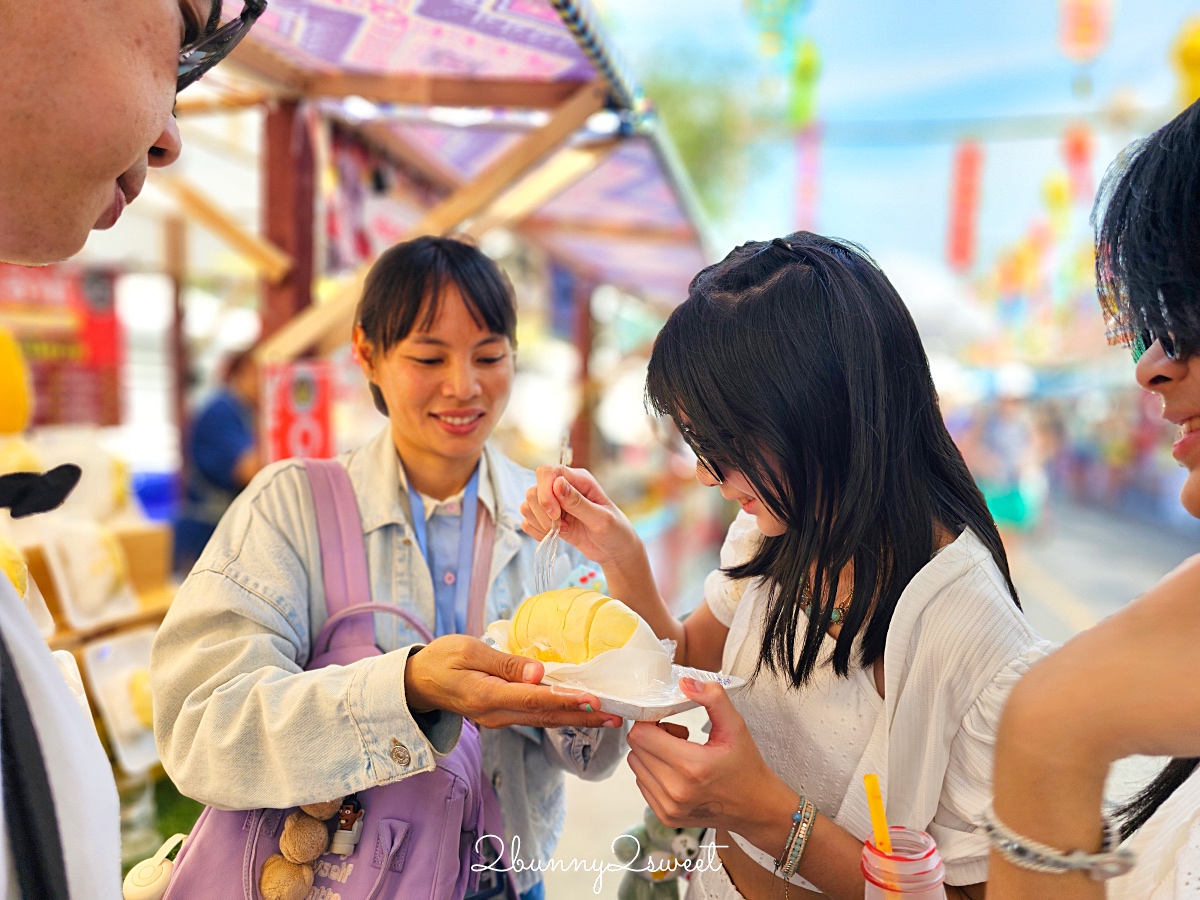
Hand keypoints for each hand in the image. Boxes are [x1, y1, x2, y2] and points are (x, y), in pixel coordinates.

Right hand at [403, 635, 622, 729]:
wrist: (417, 683)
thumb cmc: (440, 659)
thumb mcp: (467, 651)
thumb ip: (503, 662)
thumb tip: (538, 672)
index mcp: (487, 697)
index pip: (534, 699)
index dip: (565, 700)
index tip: (592, 699)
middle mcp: (496, 714)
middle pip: (546, 716)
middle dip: (583, 717)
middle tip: (616, 716)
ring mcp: (499, 718)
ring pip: (544, 719)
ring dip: (577, 719)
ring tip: (608, 717)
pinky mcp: (502, 715)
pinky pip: (536, 716)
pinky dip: (560, 714)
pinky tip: (580, 711)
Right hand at [520, 465, 642, 567]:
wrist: (615, 551)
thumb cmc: (615, 531)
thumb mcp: (601, 518)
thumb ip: (578, 502)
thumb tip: (557, 483)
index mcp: (578, 479)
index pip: (547, 472)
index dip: (545, 492)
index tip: (556, 513)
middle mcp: (563, 488)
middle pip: (533, 490)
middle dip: (542, 511)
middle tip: (561, 525)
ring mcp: (554, 505)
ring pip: (528, 505)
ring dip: (540, 522)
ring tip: (561, 530)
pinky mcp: (549, 520)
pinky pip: (528, 522)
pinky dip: (536, 531)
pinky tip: (554, 536)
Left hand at [625, 678, 778, 833]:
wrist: (756, 807)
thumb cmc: (746, 766)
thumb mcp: (735, 726)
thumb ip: (712, 698)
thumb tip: (685, 683)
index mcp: (692, 767)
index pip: (642, 735)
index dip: (651, 720)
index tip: (669, 720)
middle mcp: (676, 790)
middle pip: (636, 749)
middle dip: (652, 735)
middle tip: (679, 735)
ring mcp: (669, 807)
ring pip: (636, 766)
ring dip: (651, 754)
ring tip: (679, 753)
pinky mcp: (665, 817)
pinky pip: (642, 783)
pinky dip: (653, 772)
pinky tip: (677, 771)